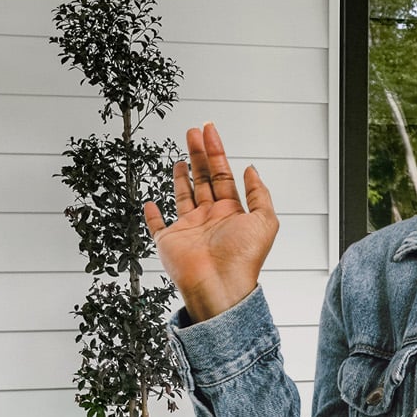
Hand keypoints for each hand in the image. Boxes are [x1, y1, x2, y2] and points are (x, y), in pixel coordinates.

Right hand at [142, 122, 279, 323]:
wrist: (219, 284)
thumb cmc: (243, 257)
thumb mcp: (265, 220)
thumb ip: (259, 194)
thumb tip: (252, 169)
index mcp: (232, 212)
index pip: (223, 175)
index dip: (216, 152)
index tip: (210, 131)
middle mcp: (210, 217)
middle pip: (203, 179)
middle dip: (199, 154)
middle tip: (193, 132)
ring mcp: (189, 228)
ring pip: (183, 195)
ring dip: (182, 176)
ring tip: (182, 157)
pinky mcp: (168, 240)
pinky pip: (157, 225)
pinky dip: (152, 215)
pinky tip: (151, 203)